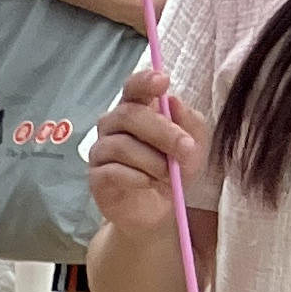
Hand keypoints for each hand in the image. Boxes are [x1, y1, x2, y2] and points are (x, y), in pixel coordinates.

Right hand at [90, 65, 205, 233]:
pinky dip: (137, 177)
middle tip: (185, 148)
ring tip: (168, 175)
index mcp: (137, 109)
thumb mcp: (193, 145)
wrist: (158, 210)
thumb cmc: (172, 170)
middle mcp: (113, 124)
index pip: (134, 87)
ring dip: (152, 161)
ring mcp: (101, 150)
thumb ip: (189, 122)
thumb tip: (174, 102)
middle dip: (162, 131)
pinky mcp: (96, 177)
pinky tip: (148, 183)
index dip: (145, 81)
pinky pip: (113, 171)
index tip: (163, 81)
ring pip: (122, 145)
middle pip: (129, 115)